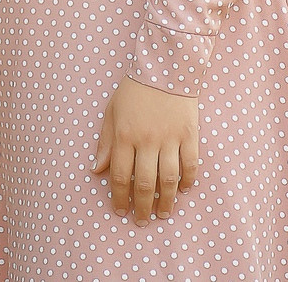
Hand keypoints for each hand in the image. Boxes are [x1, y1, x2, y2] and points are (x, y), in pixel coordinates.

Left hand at [93, 78, 197, 221]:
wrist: (165, 67)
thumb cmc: (134, 90)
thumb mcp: (111, 112)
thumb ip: (105, 143)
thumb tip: (97, 170)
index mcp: (125, 135)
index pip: (121, 175)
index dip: (119, 197)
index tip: (120, 211)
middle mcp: (147, 140)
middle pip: (145, 183)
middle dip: (143, 206)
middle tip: (142, 221)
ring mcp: (170, 138)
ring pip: (169, 179)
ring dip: (166, 200)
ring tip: (163, 213)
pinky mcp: (189, 134)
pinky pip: (191, 164)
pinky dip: (188, 180)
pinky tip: (183, 190)